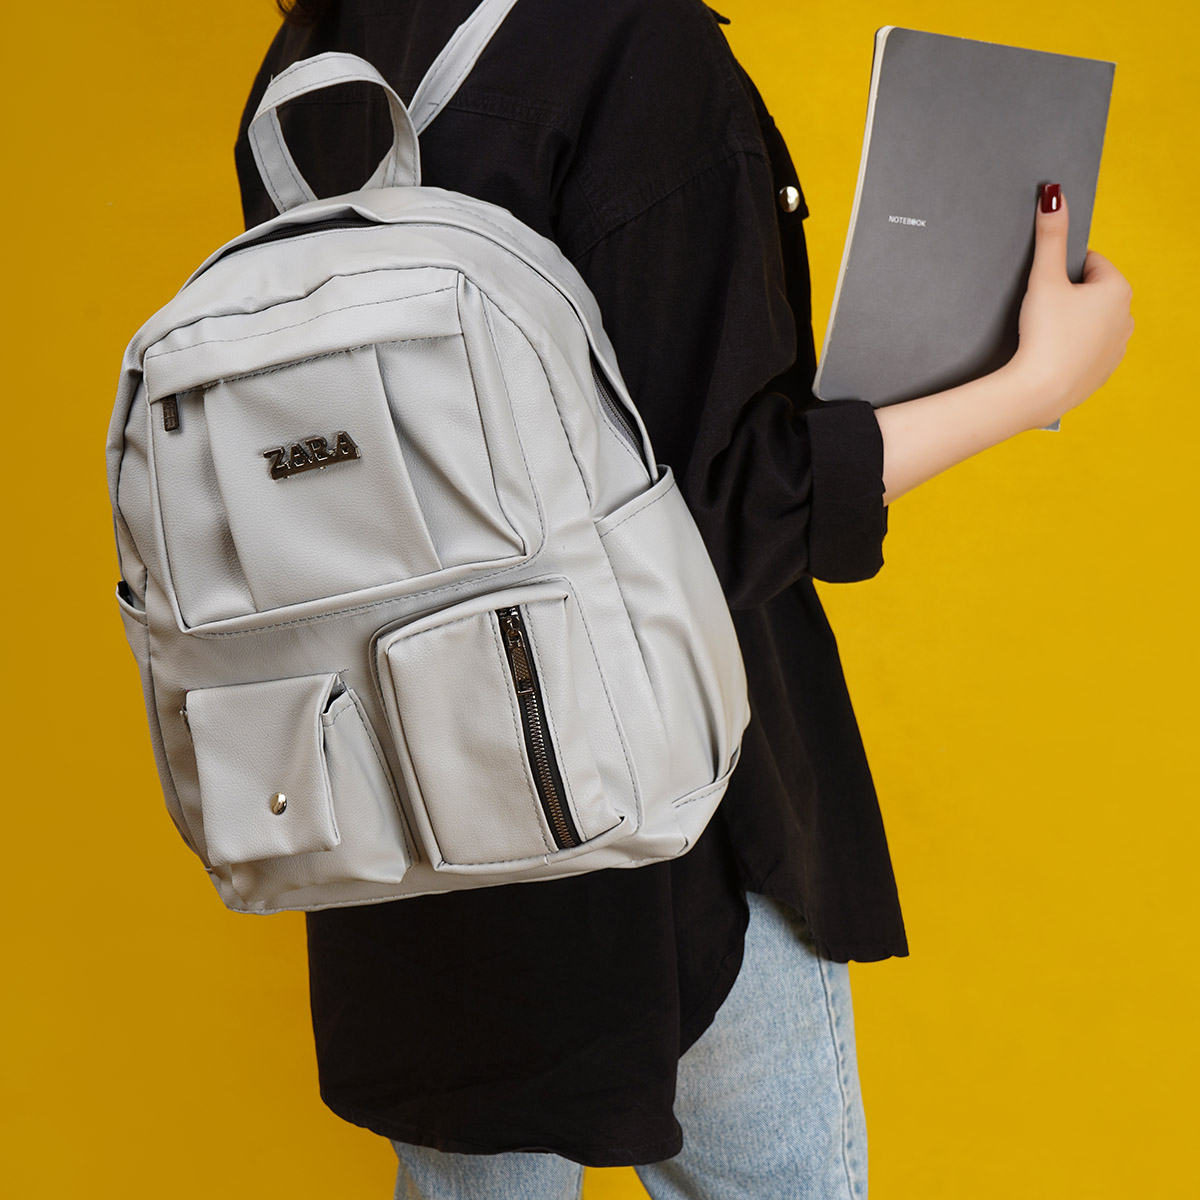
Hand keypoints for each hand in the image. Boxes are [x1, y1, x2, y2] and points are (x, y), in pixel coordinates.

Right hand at [1007, 185, 1134, 430]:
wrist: (1038, 390)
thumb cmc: (1044, 334)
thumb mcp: (1044, 279)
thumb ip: (1050, 235)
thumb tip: (1054, 193)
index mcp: (1118, 289)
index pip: (1090, 263)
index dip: (1061, 272)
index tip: (1044, 288)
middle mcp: (1126, 317)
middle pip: (1092, 293)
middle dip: (1069, 298)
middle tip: (1042, 312)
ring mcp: (1117, 348)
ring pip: (1091, 322)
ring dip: (1072, 324)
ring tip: (1045, 336)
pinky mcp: (1103, 372)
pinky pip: (1087, 350)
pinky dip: (1072, 349)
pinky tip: (1051, 355)